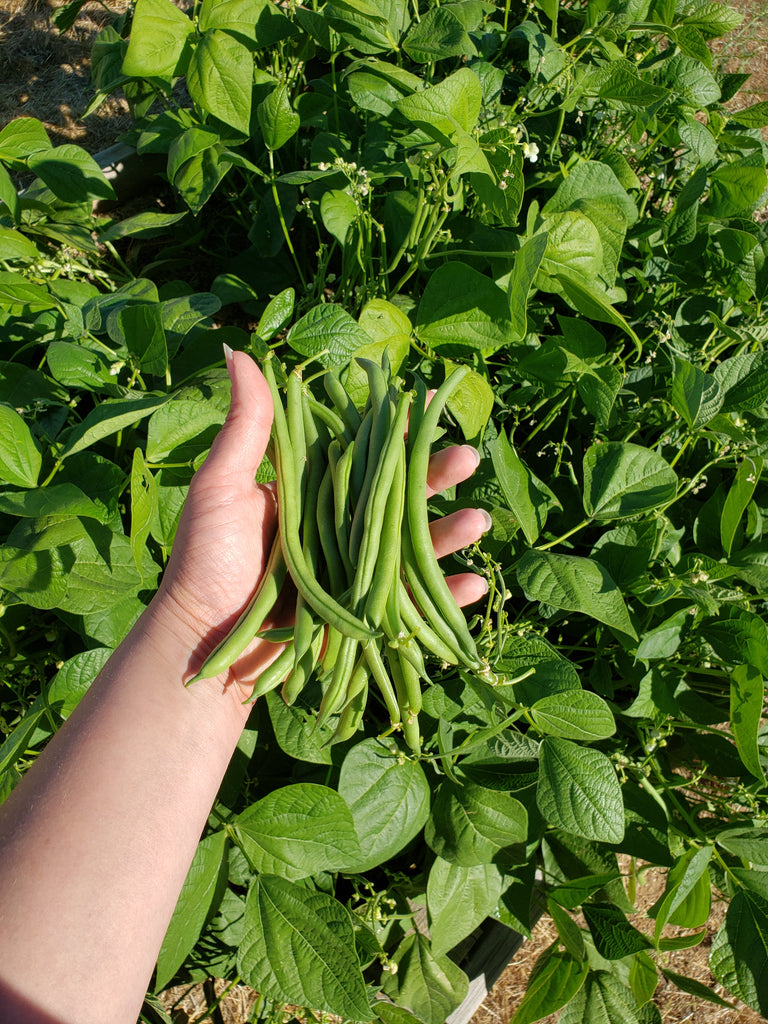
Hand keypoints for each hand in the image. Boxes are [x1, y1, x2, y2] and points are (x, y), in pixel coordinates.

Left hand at [154, 350, 489, 712]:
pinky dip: (444, 598)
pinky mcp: (362, 615)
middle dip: (436, 476)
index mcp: (311, 491)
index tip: (432, 397)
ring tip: (478, 522)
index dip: (398, 427)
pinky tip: (473, 586)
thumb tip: (240, 351)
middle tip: (469, 458)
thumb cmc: (205, 560)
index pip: (364, 450)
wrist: (203, 643)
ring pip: (412, 546)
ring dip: (450, 533)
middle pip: (397, 495)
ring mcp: (353, 571)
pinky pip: (411, 605)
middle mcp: (337, 526)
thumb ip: (247, 425)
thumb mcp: (222, 486)